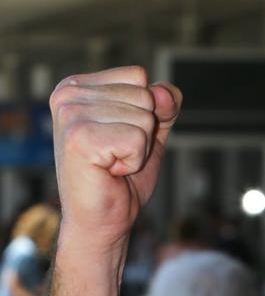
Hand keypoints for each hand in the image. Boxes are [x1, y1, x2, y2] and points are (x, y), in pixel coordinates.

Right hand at [50, 66, 181, 251]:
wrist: (104, 219)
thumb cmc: (122, 176)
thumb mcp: (151, 132)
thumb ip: (164, 105)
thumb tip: (162, 92)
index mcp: (79, 85)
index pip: (138, 76)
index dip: (145, 111)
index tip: (119, 136)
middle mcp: (69, 94)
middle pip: (144, 95)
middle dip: (142, 132)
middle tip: (116, 154)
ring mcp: (71, 114)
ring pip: (144, 118)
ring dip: (138, 149)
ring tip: (112, 163)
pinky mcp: (79, 138)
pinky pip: (138, 139)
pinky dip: (133, 161)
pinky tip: (109, 171)